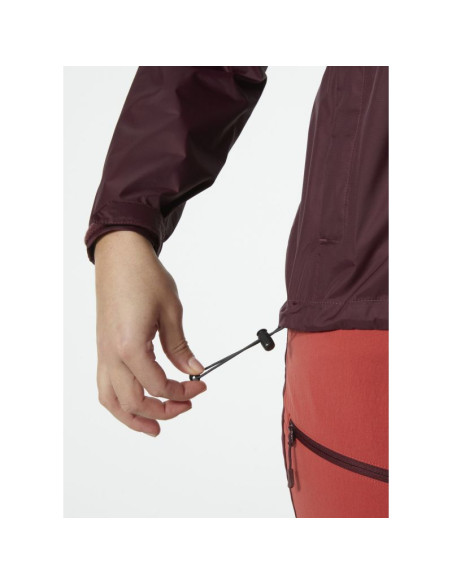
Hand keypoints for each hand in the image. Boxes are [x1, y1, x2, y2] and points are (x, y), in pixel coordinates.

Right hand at [94, 230, 206, 436]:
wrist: (120, 256)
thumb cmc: (145, 278)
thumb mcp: (171, 312)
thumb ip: (180, 348)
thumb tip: (194, 372)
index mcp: (130, 347)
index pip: (157, 386)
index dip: (182, 392)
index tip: (202, 386)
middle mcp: (111, 355)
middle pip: (132, 401)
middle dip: (161, 412)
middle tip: (185, 407)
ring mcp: (103, 352)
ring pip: (110, 399)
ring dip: (131, 417)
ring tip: (153, 427)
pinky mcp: (102, 347)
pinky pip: (105, 384)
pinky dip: (119, 400)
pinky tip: (136, 400)